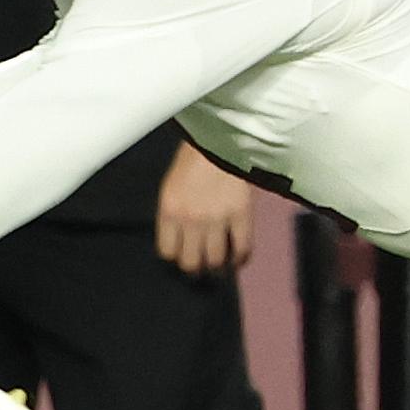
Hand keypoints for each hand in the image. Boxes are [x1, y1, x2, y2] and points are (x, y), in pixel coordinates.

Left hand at [155, 142, 257, 276]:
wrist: (219, 140)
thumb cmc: (191, 162)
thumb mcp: (170, 188)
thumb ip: (173, 215)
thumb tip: (180, 242)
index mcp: (169, 211)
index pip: (167, 252)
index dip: (176, 257)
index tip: (182, 256)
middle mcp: (190, 219)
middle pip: (190, 263)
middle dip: (195, 269)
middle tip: (201, 268)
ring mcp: (216, 219)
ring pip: (215, 260)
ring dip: (218, 266)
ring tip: (220, 265)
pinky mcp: (240, 215)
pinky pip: (242, 248)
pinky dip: (240, 258)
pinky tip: (238, 259)